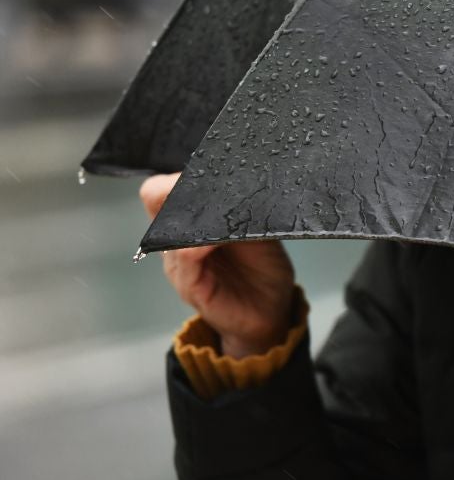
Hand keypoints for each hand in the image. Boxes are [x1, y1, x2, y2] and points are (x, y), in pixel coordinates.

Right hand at [141, 173, 295, 357]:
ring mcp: (180, 264)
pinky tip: (209, 242)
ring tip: (218, 211)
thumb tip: (238, 180)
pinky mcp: (190, 286)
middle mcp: (178, 241)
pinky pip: (185, 259)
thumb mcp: (256, 229)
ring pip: (170, 229)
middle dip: (181, 186)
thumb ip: (241, 208)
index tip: (207, 168)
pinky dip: (197, 246)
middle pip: (157, 201)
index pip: (163, 190)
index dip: (177, 175)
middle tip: (210, 183)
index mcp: (190, 223)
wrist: (270, 311)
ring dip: (194, 215)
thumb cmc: (263, 268)